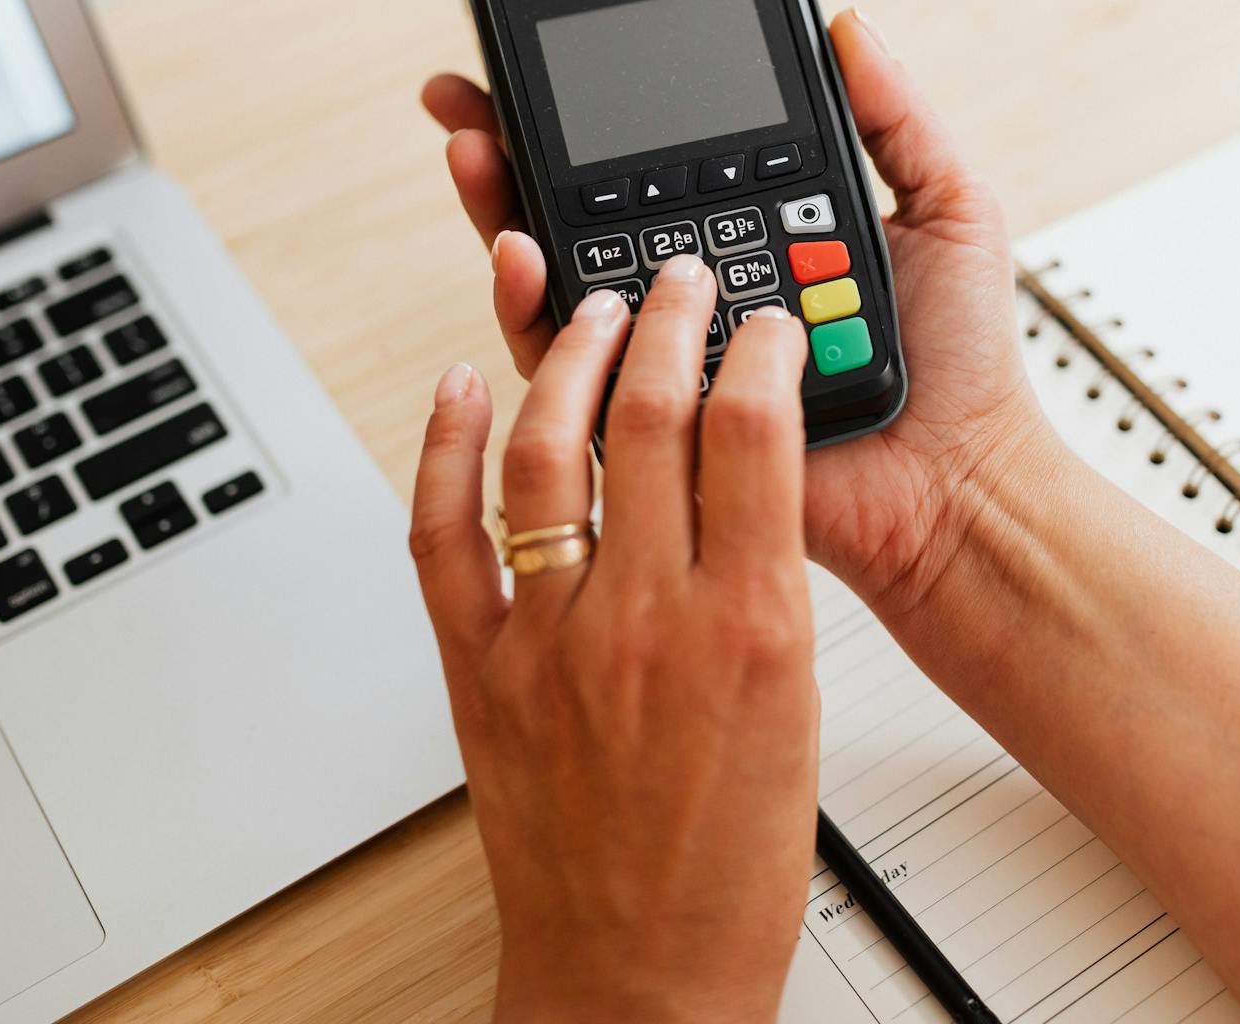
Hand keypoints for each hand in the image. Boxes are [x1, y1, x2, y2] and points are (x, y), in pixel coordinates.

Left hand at [409, 261, 817, 1021]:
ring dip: (565, 359)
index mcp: (749, 627)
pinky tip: (460, 388)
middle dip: (667, 320)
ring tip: (588, 313)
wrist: (638, 972)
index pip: (754, 434)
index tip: (760, 322)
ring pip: (542, 447)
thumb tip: (740, 482)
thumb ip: (763, 586)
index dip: (757, 348)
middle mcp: (644, 616)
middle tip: (677, 283)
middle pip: (648, 415)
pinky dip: (442, 445)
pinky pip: (442, 530)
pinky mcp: (476, 665)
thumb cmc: (729, 865)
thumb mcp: (797, 708)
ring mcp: (549, 634)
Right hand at [420, 9, 1045, 622]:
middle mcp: (694, 293)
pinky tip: (525, 251)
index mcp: (749, 233)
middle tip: (472, 99)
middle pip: (580, 212)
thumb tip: (846, 24)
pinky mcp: (649, 423)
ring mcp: (664, 357)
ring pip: (558, 281)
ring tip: (485, 153)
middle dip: (513, 150)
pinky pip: (569, 370)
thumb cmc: (962, 364)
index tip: (547, 55)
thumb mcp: (946, 207)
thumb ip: (894, 118)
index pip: (651, 164)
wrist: (961, 477)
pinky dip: (534, 309)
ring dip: (503, 212)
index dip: (593, 114)